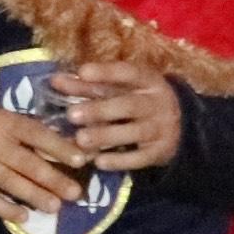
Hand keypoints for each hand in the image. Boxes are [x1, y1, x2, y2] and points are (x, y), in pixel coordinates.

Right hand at [0, 106, 88, 222]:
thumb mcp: (12, 120)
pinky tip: (23, 217)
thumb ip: (38, 133)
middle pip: (26, 163)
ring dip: (34, 196)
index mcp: (7, 123)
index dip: (59, 148)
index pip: (37, 135)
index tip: (81, 161)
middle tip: (74, 193)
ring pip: (10, 183)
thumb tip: (76, 148)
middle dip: (52, 179)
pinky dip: (5, 209)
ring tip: (54, 208)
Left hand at [50, 62, 186, 174]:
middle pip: (129, 105)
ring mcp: (161, 128)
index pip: (128, 73)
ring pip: (135, 132)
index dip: (105, 72)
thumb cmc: (136, 100)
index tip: (82, 72)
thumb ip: (87, 86)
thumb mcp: (119, 89)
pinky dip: (120, 161)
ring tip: (80, 139)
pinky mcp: (160, 151)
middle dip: (100, 110)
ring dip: (106, 136)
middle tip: (71, 114)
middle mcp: (157, 102)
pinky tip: (99, 162)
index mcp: (147, 81)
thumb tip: (54, 81)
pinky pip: (140, 158)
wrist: (179, 125)